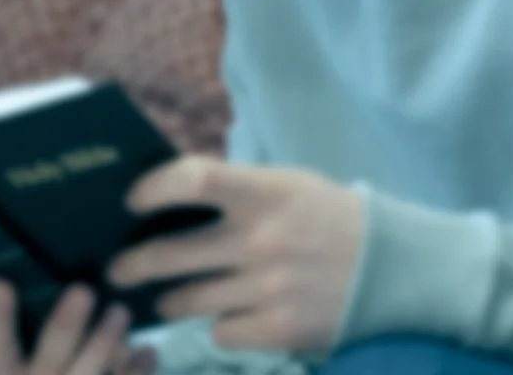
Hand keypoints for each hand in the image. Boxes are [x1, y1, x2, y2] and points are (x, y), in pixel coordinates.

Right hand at [0, 279, 155, 374]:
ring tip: (121, 311)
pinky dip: (138, 371)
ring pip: (88, 371)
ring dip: (106, 339)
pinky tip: (149, 352)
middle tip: (84, 290)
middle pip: (51, 354)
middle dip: (67, 323)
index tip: (0, 282)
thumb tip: (50, 298)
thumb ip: (29, 352)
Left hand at [107, 156, 363, 353]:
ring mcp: (272, 288)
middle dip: (135, 264)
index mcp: (262, 192)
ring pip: (192, 299)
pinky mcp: (285, 330)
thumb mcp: (284, 184)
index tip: (131, 202)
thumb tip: (167, 194)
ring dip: (168, 300)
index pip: (193, 180)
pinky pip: (224, 332)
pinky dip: (217, 327)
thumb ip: (232, 190)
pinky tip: (219, 320)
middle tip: (114, 271)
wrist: (398, 266)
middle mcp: (262, 240)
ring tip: (160, 300)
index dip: (154, 188)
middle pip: (175, 253)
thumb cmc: (326, 214)